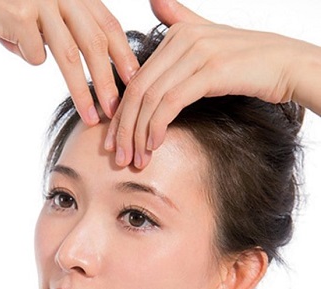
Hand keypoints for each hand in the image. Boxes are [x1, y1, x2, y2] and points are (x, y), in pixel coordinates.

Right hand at [0, 0, 138, 124]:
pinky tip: (9, 41)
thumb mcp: (37, 18)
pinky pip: (35, 54)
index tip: (135, 83)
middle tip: (118, 110)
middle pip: (94, 41)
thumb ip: (63, 32)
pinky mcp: (17, 13)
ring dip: (83, 91)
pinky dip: (27, 57)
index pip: (106, 24)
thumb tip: (91, 65)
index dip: (123, 55)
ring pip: (69, 53)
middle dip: (108, 80)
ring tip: (93, 118)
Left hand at [105, 0, 304, 168]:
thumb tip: (156, 1)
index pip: (136, 80)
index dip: (121, 114)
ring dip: (139, 134)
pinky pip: (171, 102)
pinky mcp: (210, 70)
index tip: (114, 141)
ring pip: (151, 99)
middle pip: (138, 90)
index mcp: (176, 33)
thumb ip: (181, 22)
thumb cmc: (248, 61)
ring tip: (136, 159)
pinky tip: (154, 145)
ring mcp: (197, 53)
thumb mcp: (210, 39)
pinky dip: (157, 126)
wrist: (287, 64)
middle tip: (119, 155)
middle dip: (124, 128)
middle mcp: (182, 38)